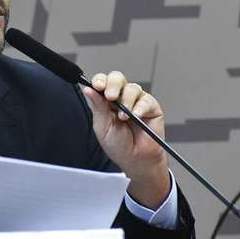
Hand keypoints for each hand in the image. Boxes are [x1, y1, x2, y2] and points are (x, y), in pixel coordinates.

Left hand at [82, 71, 169, 208]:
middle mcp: (121, 97)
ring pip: (132, 88)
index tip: (97, 86)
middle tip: (110, 96)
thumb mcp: (103, 127)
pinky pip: (146, 100)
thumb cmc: (119, 145)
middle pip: (117, 78)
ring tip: (123, 117)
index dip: (100, 81)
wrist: (136, 160)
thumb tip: (88, 89)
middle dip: (113, 84)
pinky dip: (140, 107)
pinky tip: (136, 116)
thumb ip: (98, 107)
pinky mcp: (151, 107)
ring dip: (126, 100)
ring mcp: (136, 101)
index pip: (102, 82)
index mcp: (106, 101)